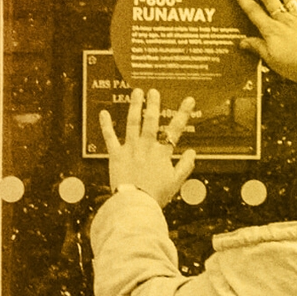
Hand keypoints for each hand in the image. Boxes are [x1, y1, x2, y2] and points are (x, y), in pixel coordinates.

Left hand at [100, 88, 196, 205]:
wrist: (136, 203)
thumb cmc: (155, 195)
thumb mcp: (176, 182)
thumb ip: (185, 166)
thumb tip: (192, 152)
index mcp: (162, 153)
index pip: (175, 129)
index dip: (183, 113)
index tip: (188, 100)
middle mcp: (147, 146)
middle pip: (151, 121)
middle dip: (153, 104)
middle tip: (153, 91)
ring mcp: (130, 149)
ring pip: (133, 123)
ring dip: (135, 106)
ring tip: (136, 93)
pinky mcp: (116, 155)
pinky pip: (110, 137)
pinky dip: (106, 125)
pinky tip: (104, 113)